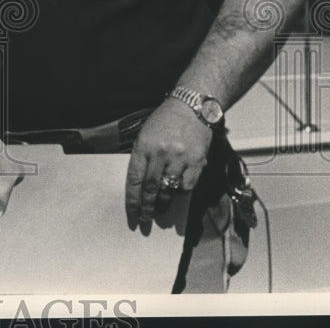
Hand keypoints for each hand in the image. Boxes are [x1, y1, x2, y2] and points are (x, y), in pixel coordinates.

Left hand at [125, 100, 212, 229]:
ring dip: (163, 204)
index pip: (135, 180)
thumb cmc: (165, 121)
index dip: (133, 201)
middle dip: (146, 208)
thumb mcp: (145, 134)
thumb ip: (141, 157)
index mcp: (144, 146)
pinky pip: (187, 186)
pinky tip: (176, 194)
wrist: (192, 108)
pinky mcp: (197, 162)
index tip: (132, 215)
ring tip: (159, 211)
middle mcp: (161, 153)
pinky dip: (180, 193)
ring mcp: (180, 158)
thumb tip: (139, 185)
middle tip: (144, 220)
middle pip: (151, 188)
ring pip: (169, 190)